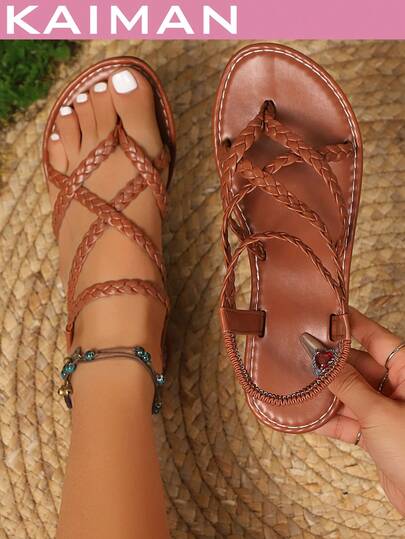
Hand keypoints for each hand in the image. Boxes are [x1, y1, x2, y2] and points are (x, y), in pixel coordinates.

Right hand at [316, 307, 404, 515]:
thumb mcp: (378, 412)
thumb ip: (346, 384)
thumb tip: (321, 358)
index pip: (374, 336)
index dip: (349, 325)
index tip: (323, 313)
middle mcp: (397, 387)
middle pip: (356, 365)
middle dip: (328, 363)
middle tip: (299, 353)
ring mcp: (386, 410)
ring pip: (348, 393)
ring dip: (324, 393)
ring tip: (295, 383)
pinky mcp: (376, 434)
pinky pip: (347, 420)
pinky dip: (327, 420)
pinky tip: (305, 415)